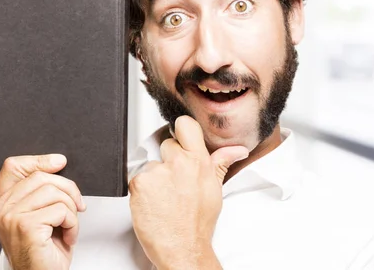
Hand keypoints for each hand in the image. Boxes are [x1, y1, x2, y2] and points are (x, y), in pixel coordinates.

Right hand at [0, 154, 86, 269]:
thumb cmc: (43, 250)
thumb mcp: (40, 213)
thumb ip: (41, 190)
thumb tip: (58, 162)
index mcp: (1, 203)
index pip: (12, 166)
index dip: (38, 160)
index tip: (59, 163)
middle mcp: (1, 209)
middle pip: (39, 176)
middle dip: (67, 188)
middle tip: (77, 205)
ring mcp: (11, 217)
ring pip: (52, 192)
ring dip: (71, 209)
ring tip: (69, 225)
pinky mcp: (26, 226)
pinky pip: (60, 210)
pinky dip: (72, 223)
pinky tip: (68, 236)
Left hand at [129, 116, 248, 268]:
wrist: (182, 248)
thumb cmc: (197, 222)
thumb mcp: (214, 190)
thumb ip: (220, 163)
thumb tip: (237, 150)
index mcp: (198, 161)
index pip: (184, 125)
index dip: (180, 131)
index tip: (179, 140)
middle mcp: (177, 163)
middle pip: (165, 143)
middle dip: (167, 159)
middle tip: (173, 181)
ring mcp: (156, 172)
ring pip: (150, 162)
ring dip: (153, 176)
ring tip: (163, 196)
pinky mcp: (138, 183)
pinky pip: (136, 176)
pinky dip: (141, 188)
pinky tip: (151, 201)